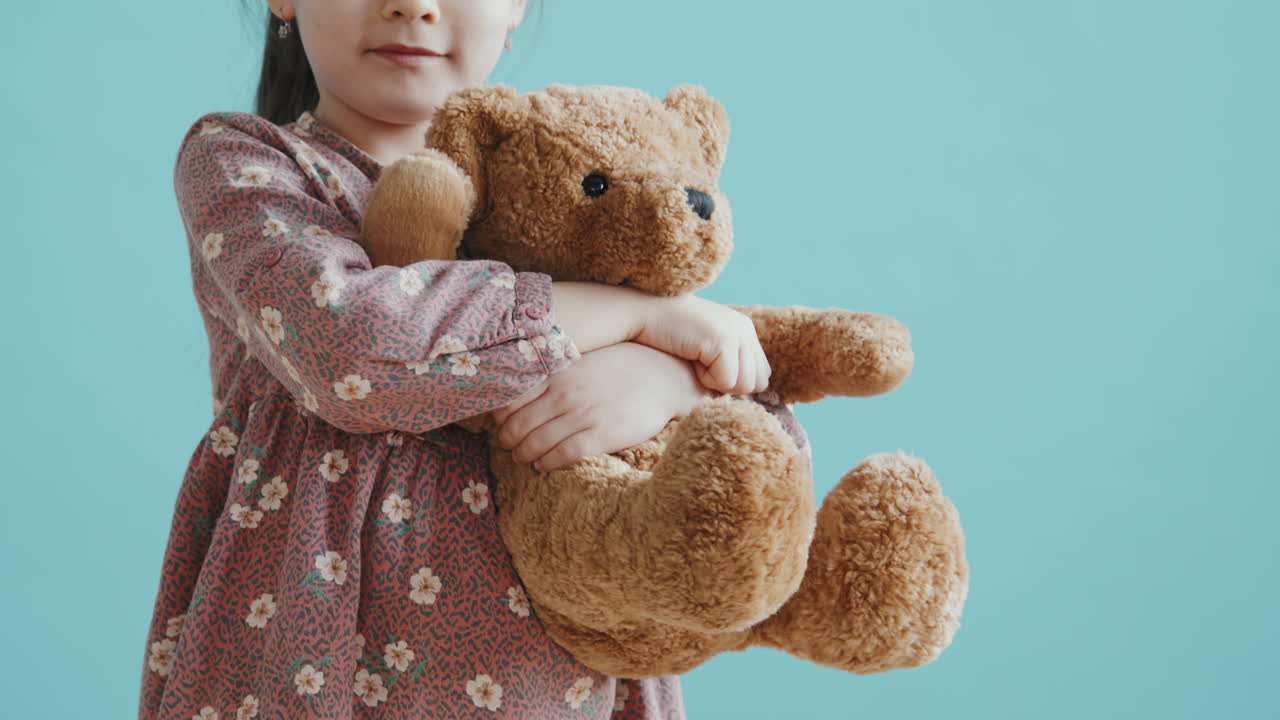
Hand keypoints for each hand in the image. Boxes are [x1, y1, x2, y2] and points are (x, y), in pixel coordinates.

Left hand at [490, 342, 717, 470]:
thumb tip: (523, 384)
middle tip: (508, 446)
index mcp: (558, 373)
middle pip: (518, 425)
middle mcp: (565, 394)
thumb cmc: (620, 367)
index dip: (500, 416)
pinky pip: (563, 455)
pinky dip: (547, 463)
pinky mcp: (602, 434)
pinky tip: (543, 465)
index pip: (512, 399)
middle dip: (508, 440)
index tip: (502, 423)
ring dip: (524, 455)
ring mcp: (583, 414)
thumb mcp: (582, 360)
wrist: (663, 376)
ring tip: (523, 458)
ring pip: (536, 443)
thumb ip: (554, 371)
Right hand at [634, 295, 770, 394]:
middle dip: (727, 386)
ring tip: (694, 360)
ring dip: (715, 382)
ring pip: (743, 385)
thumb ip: (726, 365)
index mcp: (744, 329)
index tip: (706, 369)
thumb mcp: (703, 348)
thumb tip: (745, 393)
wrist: (640, 313)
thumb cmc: (665, 337)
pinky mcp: (724, 340)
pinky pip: (725, 381)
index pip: (761, 376)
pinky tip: (689, 357)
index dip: (734, 384)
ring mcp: (737, 333)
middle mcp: (745, 328)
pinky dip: (704, 378)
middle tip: (700, 366)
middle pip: (756, 383)